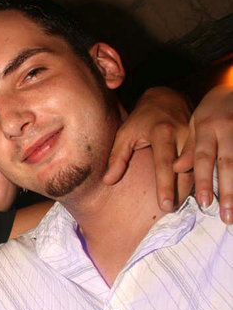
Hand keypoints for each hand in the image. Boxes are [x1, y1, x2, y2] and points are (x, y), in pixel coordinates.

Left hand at [104, 86, 192, 209]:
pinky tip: (185, 193)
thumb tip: (108, 181)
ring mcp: (195, 138)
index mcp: (162, 132)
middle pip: (184, 170)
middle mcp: (183, 134)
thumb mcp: (126, 133)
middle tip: (170, 211)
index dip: (165, 185)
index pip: (164, 163)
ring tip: (176, 206)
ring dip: (187, 189)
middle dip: (179, 193)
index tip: (165, 205)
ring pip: (195, 169)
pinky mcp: (201, 142)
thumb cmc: (142, 119)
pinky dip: (193, 180)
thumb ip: (117, 157)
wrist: (167, 98)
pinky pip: (199, 165)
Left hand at [174, 84, 232, 222]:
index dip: (203, 180)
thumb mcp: (194, 124)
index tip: (204, 203)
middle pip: (228, 163)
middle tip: (225, 216)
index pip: (203, 157)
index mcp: (206, 127)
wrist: (232, 89)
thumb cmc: (208, 112)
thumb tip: (176, 169)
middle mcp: (226, 128)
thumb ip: (186, 147)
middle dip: (227, 191)